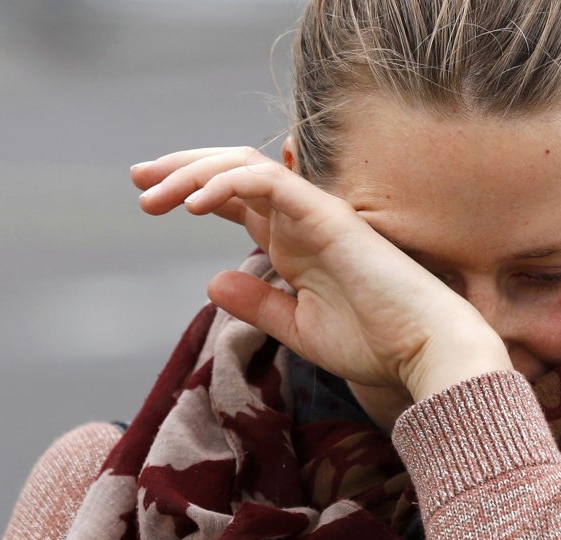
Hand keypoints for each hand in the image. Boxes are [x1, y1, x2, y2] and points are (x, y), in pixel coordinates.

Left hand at [132, 147, 512, 400]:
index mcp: (294, 241)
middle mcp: (301, 219)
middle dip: (181, 168)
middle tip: (137, 178)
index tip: (147, 197)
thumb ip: (258, 303)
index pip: (236, 198)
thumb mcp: (299, 327)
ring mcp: (315, 213)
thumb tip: (211, 280)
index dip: (190, 190)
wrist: (423, 351)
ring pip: (245, 167)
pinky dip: (227, 185)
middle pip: (233, 171)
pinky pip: (270, 183)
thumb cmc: (374, 342)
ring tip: (152, 196)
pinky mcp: (328, 216)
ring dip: (193, 174)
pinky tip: (193, 206)